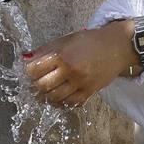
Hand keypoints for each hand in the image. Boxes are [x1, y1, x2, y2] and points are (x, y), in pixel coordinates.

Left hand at [23, 20, 138, 107]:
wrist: (117, 47)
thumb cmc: (90, 41)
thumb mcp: (66, 40)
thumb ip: (46, 50)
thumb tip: (26, 59)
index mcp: (62, 55)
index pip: (34, 70)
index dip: (28, 72)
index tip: (29, 71)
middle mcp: (70, 71)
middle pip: (43, 86)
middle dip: (35, 86)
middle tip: (35, 83)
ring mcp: (80, 83)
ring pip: (55, 98)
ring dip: (46, 96)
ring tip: (44, 91)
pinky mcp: (89, 92)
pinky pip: (70, 103)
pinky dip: (61, 102)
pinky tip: (58, 96)